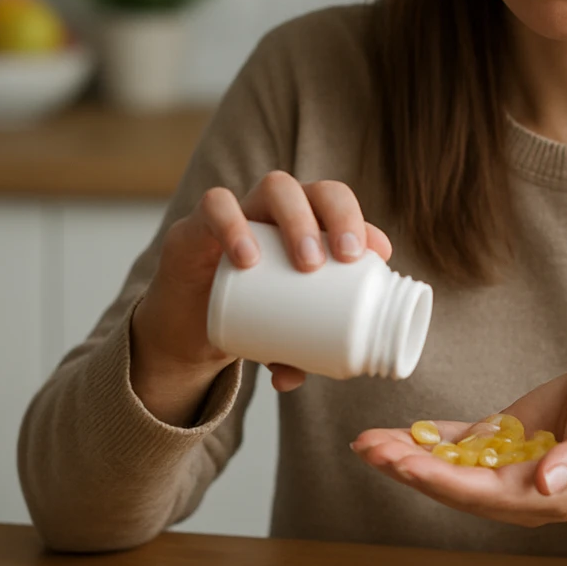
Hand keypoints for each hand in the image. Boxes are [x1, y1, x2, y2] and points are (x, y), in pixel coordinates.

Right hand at [129, 171, 392, 425]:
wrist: (187, 322)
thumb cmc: (249, 317)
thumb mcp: (277, 337)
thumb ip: (289, 354)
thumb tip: (295, 378)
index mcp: (306, 228)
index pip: (341, 208)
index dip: (364, 223)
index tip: (380, 255)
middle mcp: (277, 211)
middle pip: (317, 189)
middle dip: (340, 216)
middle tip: (347, 257)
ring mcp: (239, 212)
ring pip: (276, 187)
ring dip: (298, 220)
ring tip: (307, 263)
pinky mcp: (198, 224)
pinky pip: (215, 204)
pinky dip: (234, 226)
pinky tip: (248, 257)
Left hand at [350, 353, 566, 525]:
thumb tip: (546, 482)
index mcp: (553, 494)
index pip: (486, 495)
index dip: (443, 481)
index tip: (407, 463)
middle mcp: (525, 489)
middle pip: (457, 486)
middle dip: (411, 469)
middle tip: (370, 449)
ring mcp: (511, 467)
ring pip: (451, 468)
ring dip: (409, 457)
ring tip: (369, 442)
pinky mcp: (505, 443)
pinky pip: (460, 446)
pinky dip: (427, 440)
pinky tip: (396, 434)